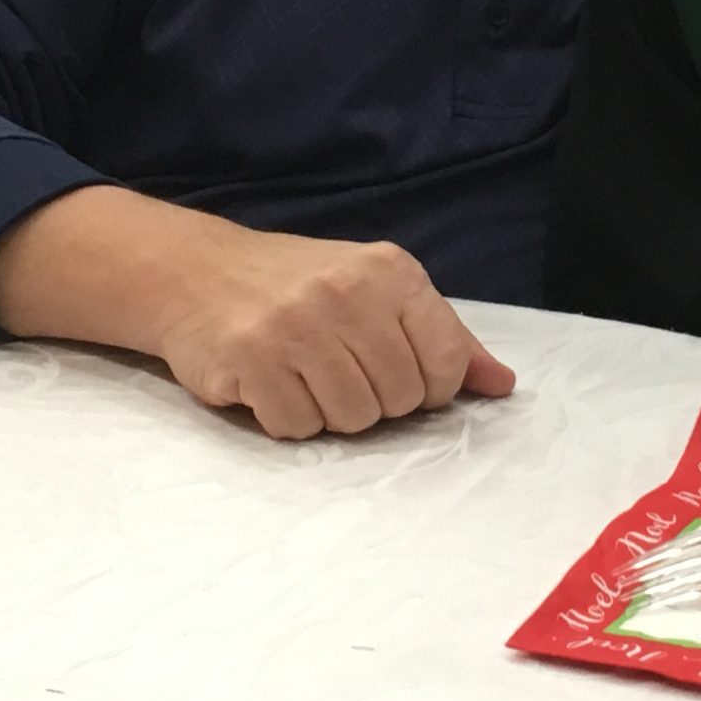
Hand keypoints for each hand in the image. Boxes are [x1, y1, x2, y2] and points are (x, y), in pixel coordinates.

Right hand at [150, 225, 515, 439]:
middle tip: (339, 370)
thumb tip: (502, 385)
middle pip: (399, 399)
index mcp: (391, 272)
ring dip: (330, 413)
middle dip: (375, 402)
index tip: (400, 376)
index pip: (447, 363)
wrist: (199, 272)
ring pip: (352, 420)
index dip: (429, 389)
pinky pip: (297, 427)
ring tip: (305, 374)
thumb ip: (445, 337)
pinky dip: (287, 418)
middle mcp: (346, 293)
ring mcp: (296, 326)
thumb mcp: (380, 292)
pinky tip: (272, 383)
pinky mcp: (251, 360)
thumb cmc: (301, 285)